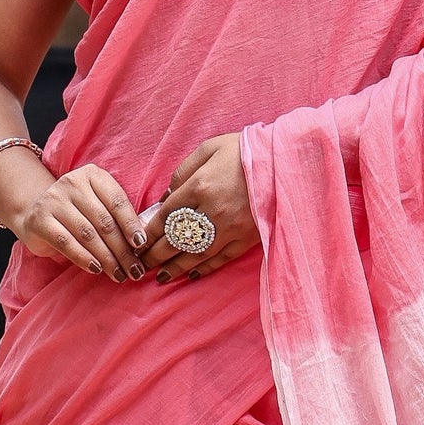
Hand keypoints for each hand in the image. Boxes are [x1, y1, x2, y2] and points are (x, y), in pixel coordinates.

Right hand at [4, 157, 147, 279]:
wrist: (35, 213)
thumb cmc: (78, 212)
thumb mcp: (98, 205)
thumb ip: (116, 217)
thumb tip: (142, 245)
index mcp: (92, 175)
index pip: (117, 201)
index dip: (131, 224)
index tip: (143, 245)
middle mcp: (72, 183)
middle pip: (104, 221)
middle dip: (123, 249)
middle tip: (135, 269)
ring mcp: (53, 200)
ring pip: (88, 234)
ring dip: (107, 258)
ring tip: (119, 274)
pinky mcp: (40, 220)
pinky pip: (67, 243)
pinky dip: (84, 259)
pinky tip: (97, 269)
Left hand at [137, 134, 258, 284]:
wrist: (286, 161)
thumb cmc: (246, 150)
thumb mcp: (210, 147)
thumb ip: (184, 170)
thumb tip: (167, 194)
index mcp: (199, 186)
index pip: (165, 215)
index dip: (149, 232)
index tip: (138, 243)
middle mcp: (211, 211)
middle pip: (176, 239)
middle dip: (156, 255)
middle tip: (142, 265)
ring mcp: (230, 228)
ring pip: (196, 254)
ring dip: (176, 267)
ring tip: (161, 277)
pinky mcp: (247, 238)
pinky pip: (222, 258)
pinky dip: (205, 268)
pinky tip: (192, 274)